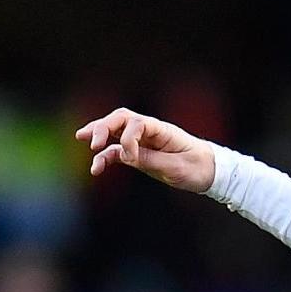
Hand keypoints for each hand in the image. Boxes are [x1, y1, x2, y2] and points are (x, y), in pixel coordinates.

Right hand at [76, 108, 216, 191]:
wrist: (209, 171)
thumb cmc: (197, 167)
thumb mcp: (175, 167)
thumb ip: (149, 160)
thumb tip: (125, 156)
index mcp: (161, 129)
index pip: (137, 123)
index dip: (128, 138)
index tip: (131, 157)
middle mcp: (149, 131)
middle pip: (121, 120)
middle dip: (103, 127)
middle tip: (91, 140)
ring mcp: (143, 142)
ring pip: (115, 132)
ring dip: (98, 134)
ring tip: (81, 138)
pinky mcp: (139, 154)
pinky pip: (117, 152)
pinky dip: (105, 158)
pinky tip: (95, 169)